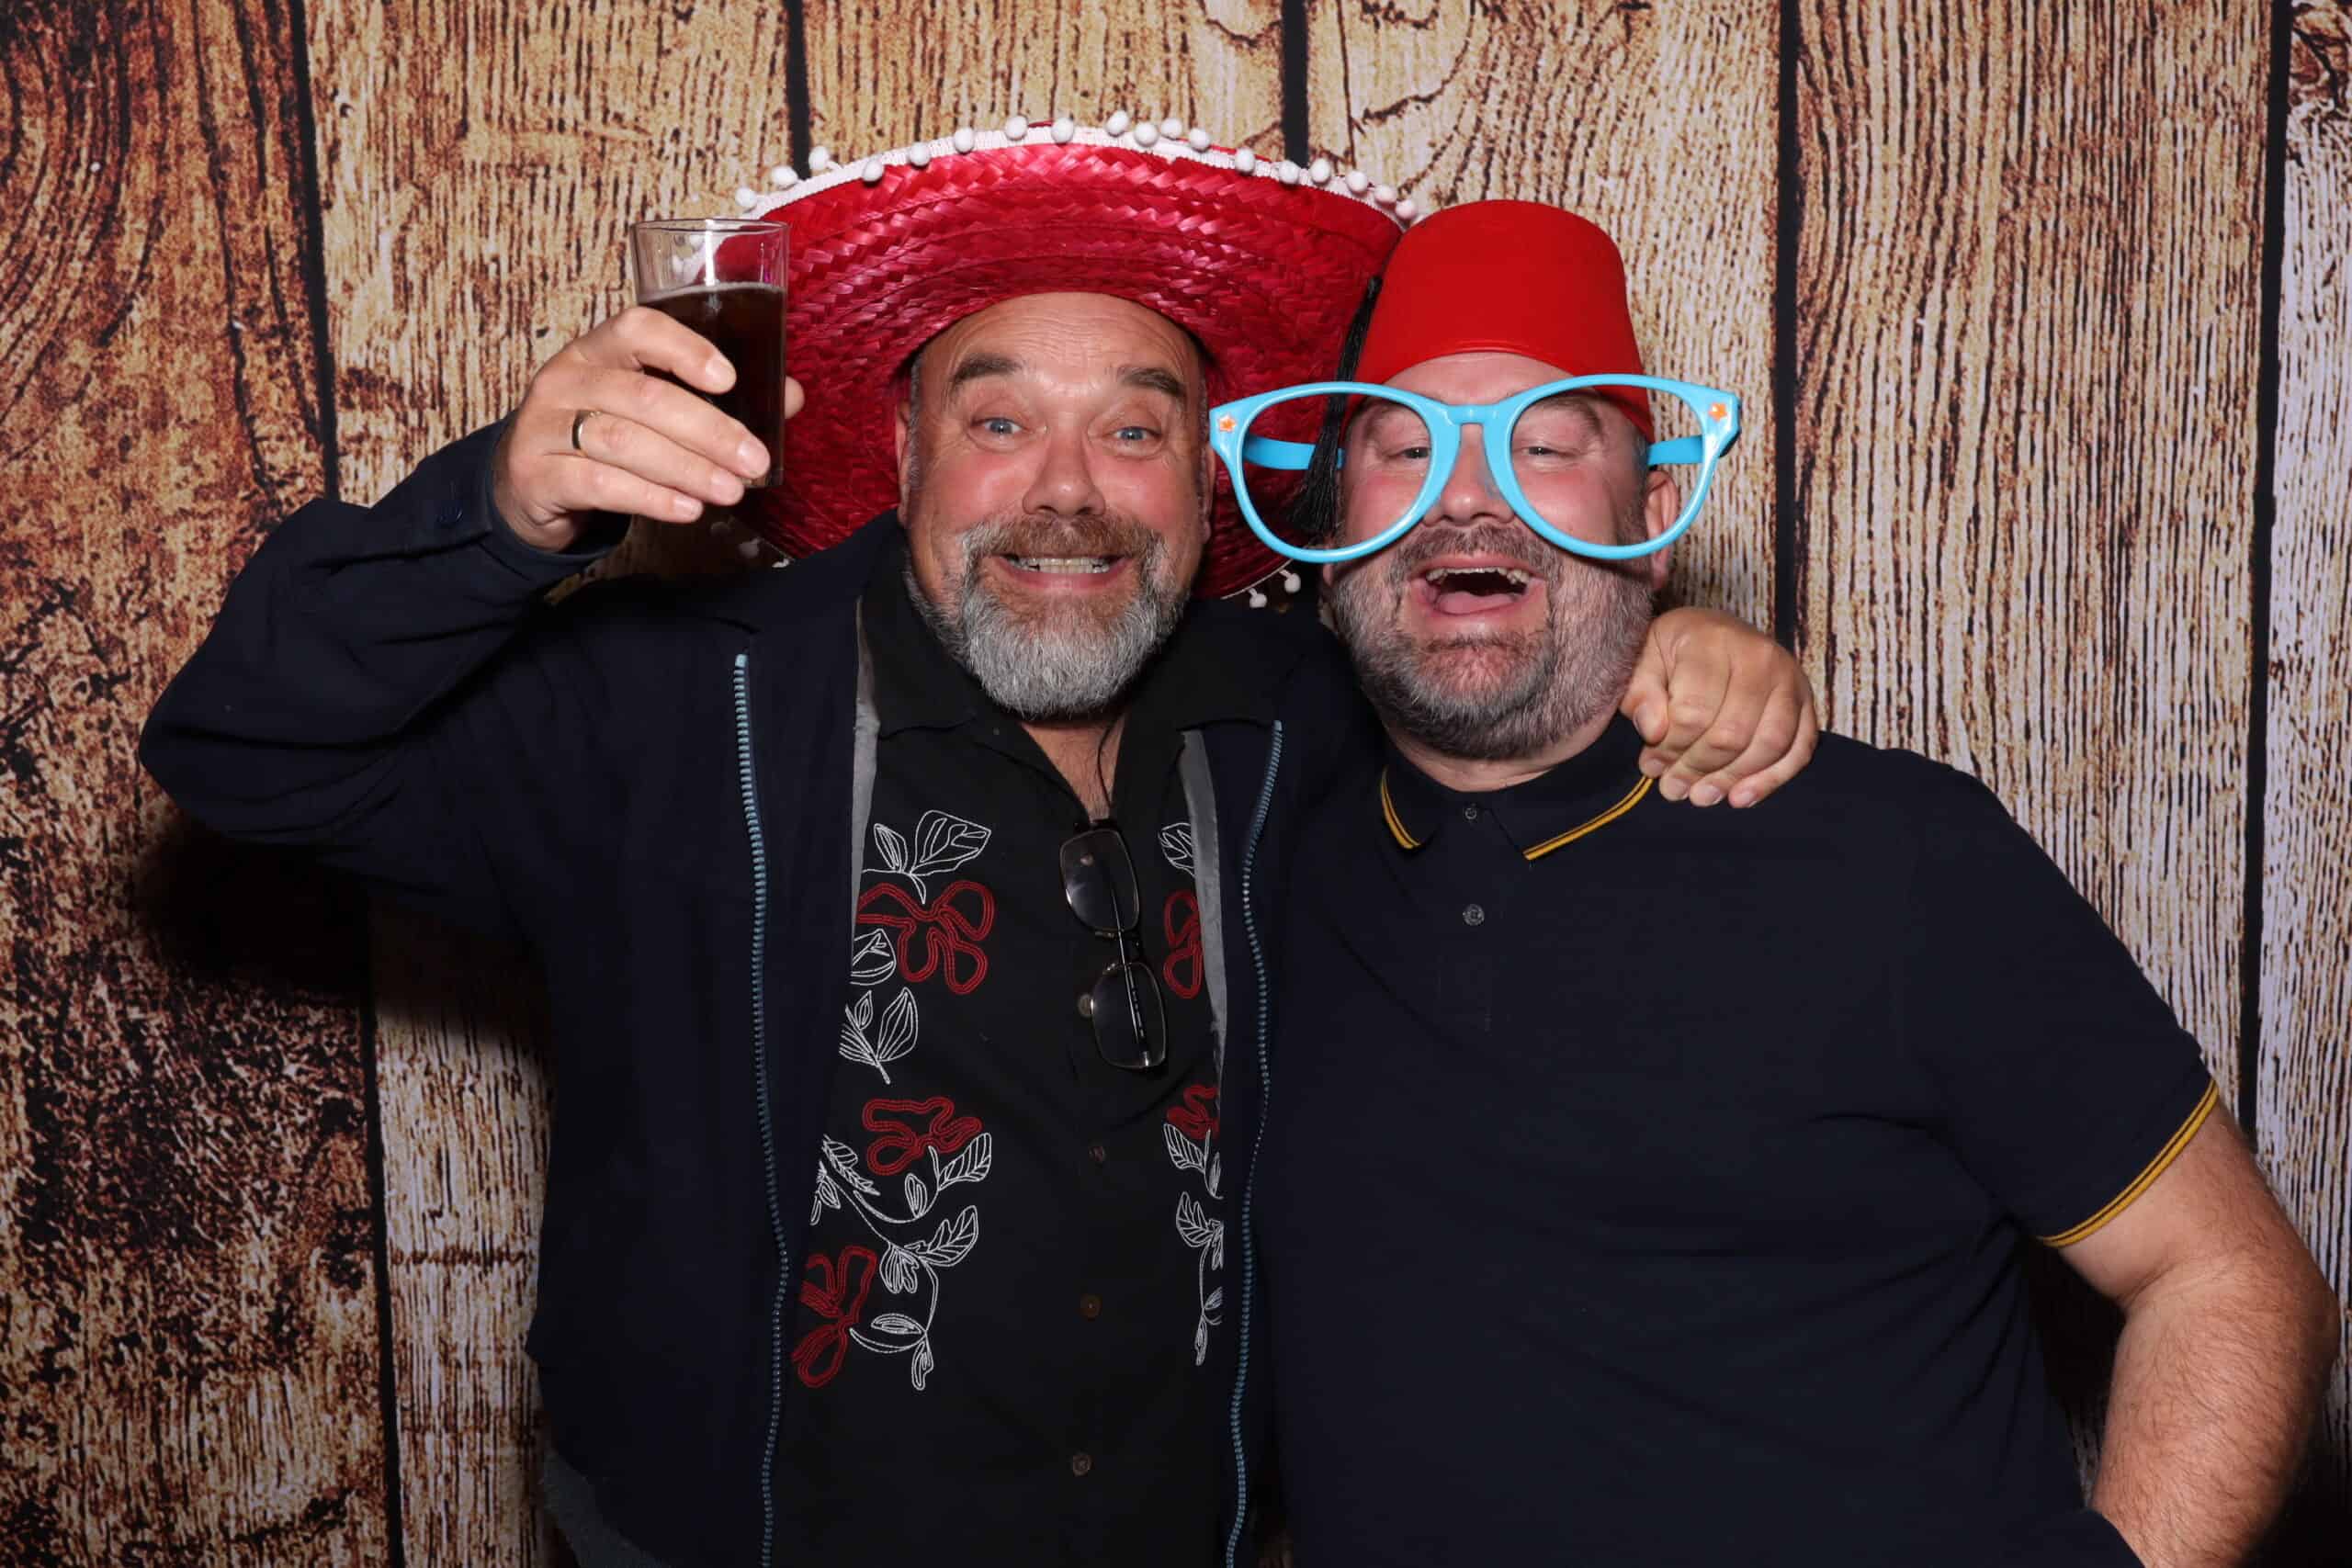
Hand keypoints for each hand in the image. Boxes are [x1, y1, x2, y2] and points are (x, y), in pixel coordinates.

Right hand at [489, 306, 805, 550]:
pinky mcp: (537, 472)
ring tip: (730, 491)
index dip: (684, 350)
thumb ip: (713, 400)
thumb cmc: (600, 439)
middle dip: (709, 431)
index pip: (637, 328)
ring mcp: (545, 425)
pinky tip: (687, 509)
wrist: (527, 486)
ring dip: (687, 468)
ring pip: (624, 440)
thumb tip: (790, 396)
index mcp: (598, 350)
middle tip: (753, 461)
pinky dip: (651, 497)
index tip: (729, 380)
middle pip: (644, 395)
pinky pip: (599, 483)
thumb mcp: (647, 411)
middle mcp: (566, 378)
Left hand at [1621, 607, 1817, 806]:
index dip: (1670, 748)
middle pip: (1732, 732)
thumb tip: (1654, 731)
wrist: (1710, 630)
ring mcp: (1789, 678)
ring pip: (1769, 744)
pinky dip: (1772, 779)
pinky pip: (1799, 748)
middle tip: (1673, 788)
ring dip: (1732, 779)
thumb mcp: (1642, 661)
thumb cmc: (1672, 651)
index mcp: (1713, 641)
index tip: (1650, 766)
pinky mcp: (1806, 700)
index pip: (1694, 711)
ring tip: (1701, 796)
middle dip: (1697, 768)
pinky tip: (1741, 797)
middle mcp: (1760, 657)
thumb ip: (1640, 694)